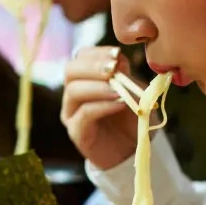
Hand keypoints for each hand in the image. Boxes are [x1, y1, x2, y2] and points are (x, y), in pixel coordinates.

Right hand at [61, 46, 138, 169]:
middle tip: (113, 69)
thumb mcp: (135, 92)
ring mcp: (72, 113)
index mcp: (85, 79)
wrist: (132, 150)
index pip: (81, 57)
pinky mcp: (76, 132)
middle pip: (70, 70)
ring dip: (98, 87)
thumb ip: (126, 76)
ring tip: (118, 90)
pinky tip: (119, 103)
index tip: (116, 54)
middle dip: (92, 66)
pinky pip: (84, 114)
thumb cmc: (132, 118)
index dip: (97, 53)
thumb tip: (119, 59)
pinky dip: (102, 106)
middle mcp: (73, 93)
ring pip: (74, 90)